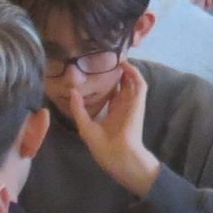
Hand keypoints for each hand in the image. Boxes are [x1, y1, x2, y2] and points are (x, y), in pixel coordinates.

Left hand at [69, 63, 162, 196]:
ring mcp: (132, 104)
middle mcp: (123, 106)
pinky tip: (125, 65)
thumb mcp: (85, 125)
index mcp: (113, 113)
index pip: (113, 93)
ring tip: (118, 57)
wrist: (118, 156)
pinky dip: (135, 74)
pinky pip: (140, 84)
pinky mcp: (138, 103)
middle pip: (124, 84)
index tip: (99, 70)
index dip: (108, 82)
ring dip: (128, 70)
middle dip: (119, 72)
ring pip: (133, 81)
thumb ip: (78, 109)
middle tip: (110, 58)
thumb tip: (72, 91)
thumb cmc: (103, 146)